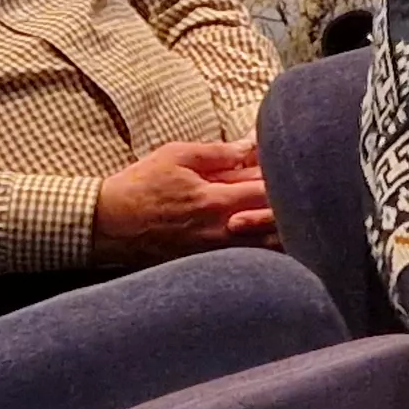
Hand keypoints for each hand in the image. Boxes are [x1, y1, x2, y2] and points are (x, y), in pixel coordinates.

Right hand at [92, 139, 278, 265]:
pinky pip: (249, 258)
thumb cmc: (140, 186)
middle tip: (299, 189)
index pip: (268, 193)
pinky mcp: (208, 263)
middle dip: (292, 207)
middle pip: (276, 224)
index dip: (286, 179)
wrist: (109, 224)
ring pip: (267, 247)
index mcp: (215, 202)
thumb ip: (219, 153)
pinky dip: (266, 247)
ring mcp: (216, 252)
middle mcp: (221, 231)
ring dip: (283, 230)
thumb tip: (252, 145)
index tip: (292, 166)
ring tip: (293, 213)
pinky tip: (271, 234)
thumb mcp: (177, 157)